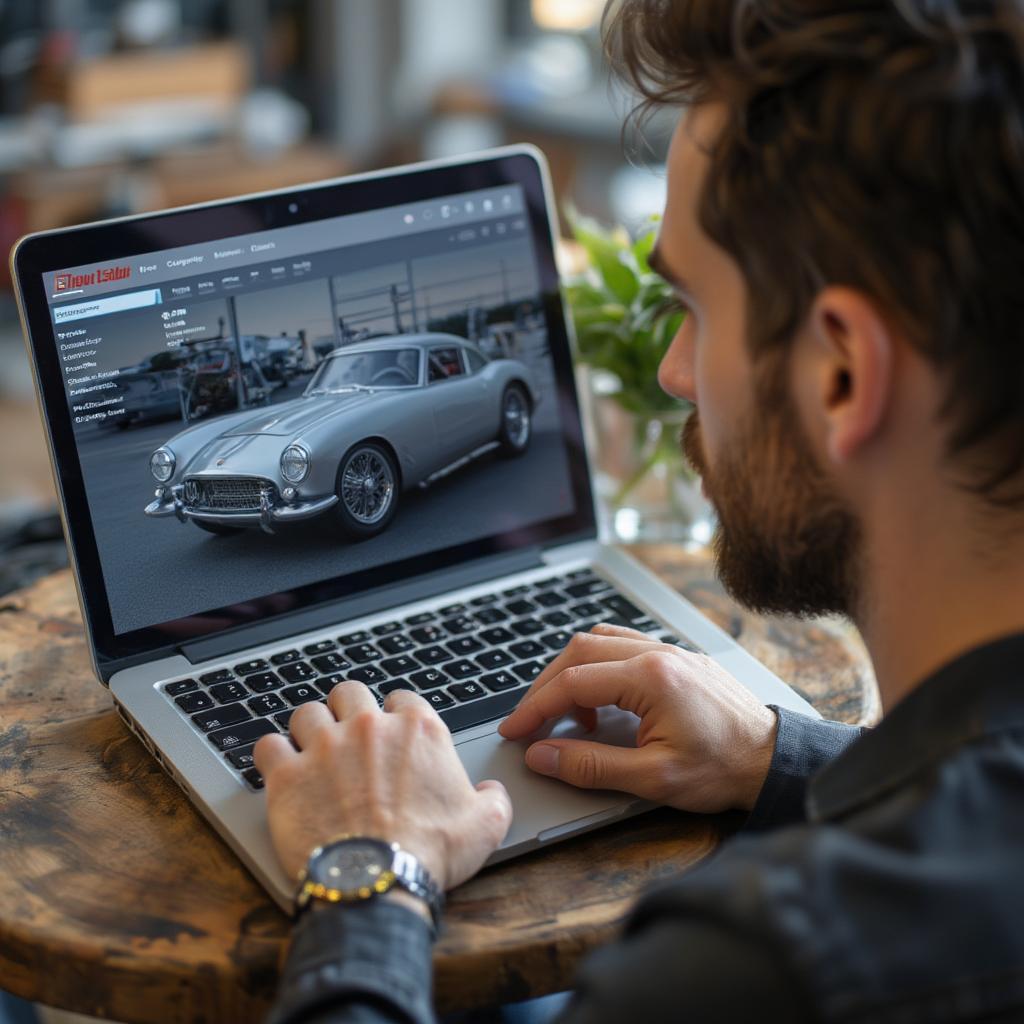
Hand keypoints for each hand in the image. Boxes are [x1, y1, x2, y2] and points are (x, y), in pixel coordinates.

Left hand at [253, 683, 512, 890]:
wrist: (378, 882)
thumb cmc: (431, 853)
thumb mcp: (486, 825)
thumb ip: (493, 799)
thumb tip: (490, 793)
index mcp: (418, 729)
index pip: (402, 699)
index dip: (396, 718)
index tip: (392, 738)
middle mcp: (369, 727)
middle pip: (350, 692)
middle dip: (348, 711)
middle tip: (348, 737)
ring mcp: (324, 747)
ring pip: (306, 712)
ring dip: (309, 729)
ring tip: (311, 752)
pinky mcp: (287, 775)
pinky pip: (268, 746)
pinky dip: (272, 756)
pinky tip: (279, 770)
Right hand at [498, 623, 778, 812]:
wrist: (774, 760)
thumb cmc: (724, 769)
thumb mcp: (653, 778)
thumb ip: (590, 765)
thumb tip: (543, 755)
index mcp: (651, 678)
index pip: (574, 683)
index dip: (537, 707)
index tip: (515, 731)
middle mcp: (658, 653)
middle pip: (579, 651)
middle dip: (546, 686)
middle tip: (529, 721)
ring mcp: (669, 651)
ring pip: (599, 641)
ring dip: (571, 672)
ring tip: (563, 714)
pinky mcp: (677, 658)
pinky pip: (623, 646)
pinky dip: (598, 667)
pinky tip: (600, 700)